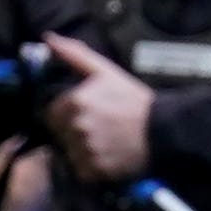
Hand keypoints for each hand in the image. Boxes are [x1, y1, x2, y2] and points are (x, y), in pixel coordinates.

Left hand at [40, 34, 154, 184]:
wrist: (162, 130)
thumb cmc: (133, 100)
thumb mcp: (105, 71)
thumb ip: (74, 54)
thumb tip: (48, 39)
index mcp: (75, 102)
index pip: (51, 114)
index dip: (64, 115)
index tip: (81, 115)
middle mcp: (77, 127)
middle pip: (60, 134)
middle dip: (72, 132)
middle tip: (96, 129)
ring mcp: (85, 150)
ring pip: (69, 153)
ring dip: (80, 150)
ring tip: (103, 142)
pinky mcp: (95, 170)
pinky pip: (81, 171)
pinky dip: (90, 167)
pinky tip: (106, 156)